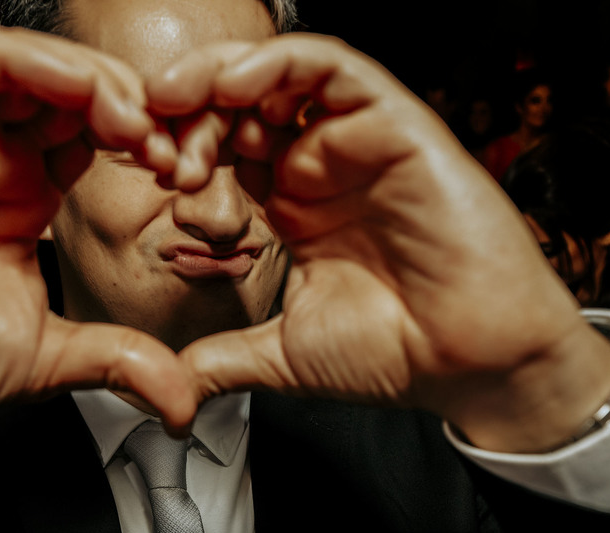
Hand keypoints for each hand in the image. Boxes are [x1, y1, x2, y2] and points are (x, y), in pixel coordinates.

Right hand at [0, 26, 193, 438]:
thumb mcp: (46, 355)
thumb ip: (118, 360)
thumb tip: (183, 401)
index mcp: (23, 193)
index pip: (96, 129)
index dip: (148, 134)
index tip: (187, 171)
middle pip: (67, 86)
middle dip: (130, 99)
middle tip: (170, 141)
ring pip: (15, 62)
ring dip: (83, 74)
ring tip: (130, 116)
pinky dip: (15, 60)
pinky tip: (70, 87)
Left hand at [149, 35, 609, 451]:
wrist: (470, 365)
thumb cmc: (398, 353)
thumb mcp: (285, 355)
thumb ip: (224, 360)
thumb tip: (167, 390)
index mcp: (296, 205)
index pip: (223, 148)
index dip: (175, 146)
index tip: (139, 169)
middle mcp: (324, 166)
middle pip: (242, 102)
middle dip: (185, 108)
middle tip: (149, 135)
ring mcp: (358, 143)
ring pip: (282, 71)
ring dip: (221, 74)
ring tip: (176, 97)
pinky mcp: (396, 126)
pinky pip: (335, 68)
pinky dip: (281, 64)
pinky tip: (234, 86)